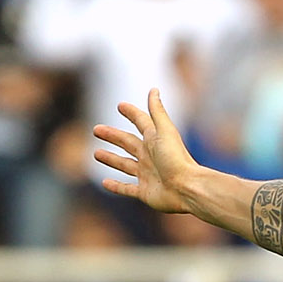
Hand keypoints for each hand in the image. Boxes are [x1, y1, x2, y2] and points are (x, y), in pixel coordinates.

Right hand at [92, 88, 196, 213]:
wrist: (186, 188)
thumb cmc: (176, 158)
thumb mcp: (164, 130)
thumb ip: (157, 111)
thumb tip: (154, 89)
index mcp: (155, 140)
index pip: (141, 122)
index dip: (131, 113)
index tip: (120, 106)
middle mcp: (150, 156)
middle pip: (127, 143)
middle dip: (112, 136)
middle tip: (96, 129)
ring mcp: (147, 174)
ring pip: (124, 165)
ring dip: (110, 159)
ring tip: (96, 153)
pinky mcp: (145, 192)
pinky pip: (127, 188)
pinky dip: (116, 186)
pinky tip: (104, 182)